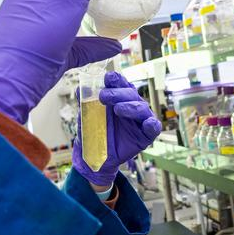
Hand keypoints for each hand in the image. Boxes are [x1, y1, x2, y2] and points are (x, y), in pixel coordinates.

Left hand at [72, 72, 160, 186]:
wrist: (94, 155)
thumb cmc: (93, 132)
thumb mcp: (87, 115)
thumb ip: (86, 102)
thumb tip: (80, 89)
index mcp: (120, 98)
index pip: (121, 84)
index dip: (117, 80)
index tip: (108, 78)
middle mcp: (132, 105)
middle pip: (131, 94)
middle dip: (118, 93)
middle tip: (103, 96)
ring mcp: (140, 120)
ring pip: (142, 108)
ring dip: (130, 107)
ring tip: (118, 110)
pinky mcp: (146, 135)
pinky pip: (153, 128)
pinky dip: (152, 125)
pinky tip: (148, 123)